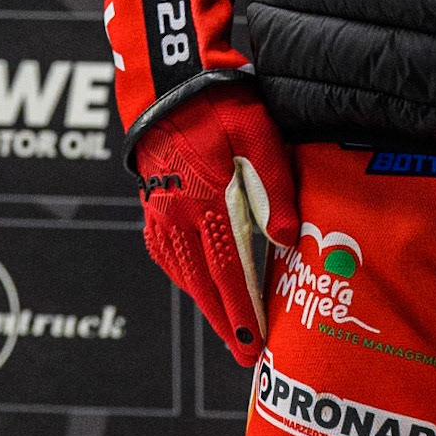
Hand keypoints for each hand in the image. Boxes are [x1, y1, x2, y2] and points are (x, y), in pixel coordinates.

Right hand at [135, 86, 298, 366]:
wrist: (169, 81)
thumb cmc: (219, 101)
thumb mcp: (257, 132)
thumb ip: (273, 185)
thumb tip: (284, 238)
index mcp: (205, 199)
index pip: (226, 269)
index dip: (241, 310)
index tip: (254, 342)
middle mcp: (177, 213)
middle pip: (202, 282)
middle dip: (225, 322)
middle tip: (244, 354)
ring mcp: (160, 210)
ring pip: (182, 273)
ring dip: (205, 304)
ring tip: (227, 329)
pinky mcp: (152, 203)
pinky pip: (166, 254)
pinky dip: (184, 278)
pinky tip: (197, 286)